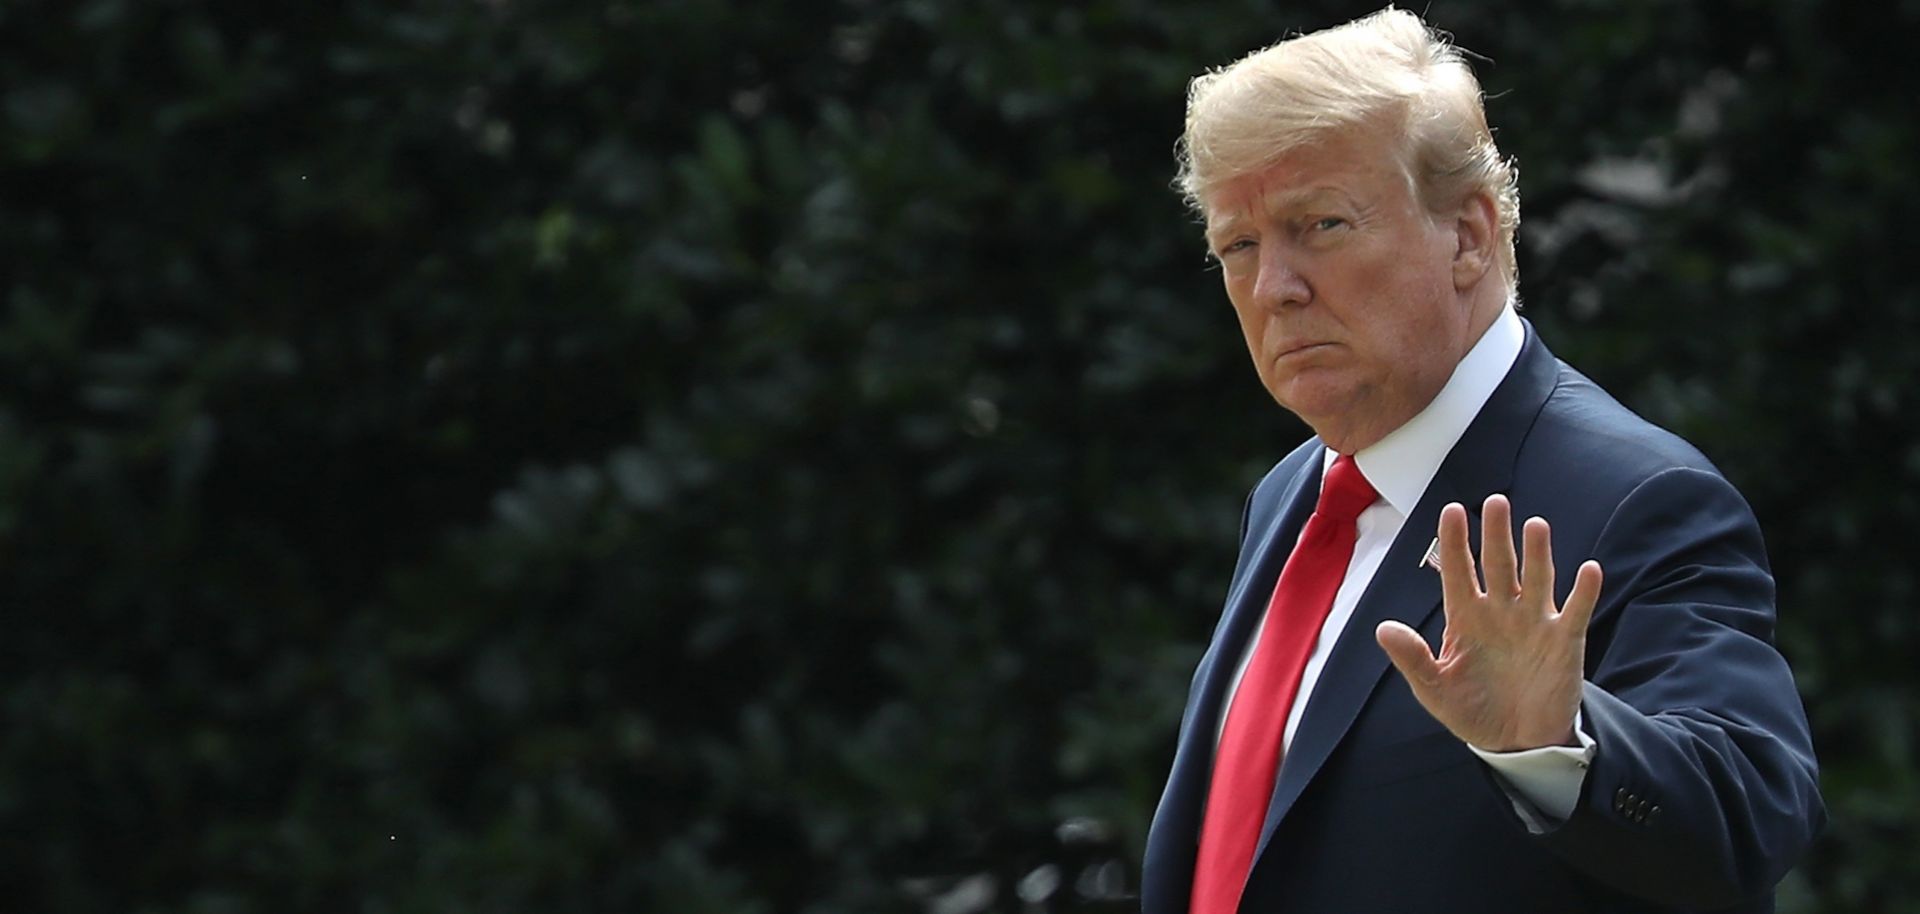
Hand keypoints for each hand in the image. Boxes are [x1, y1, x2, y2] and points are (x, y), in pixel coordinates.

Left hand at [1374, 494, 1603, 751]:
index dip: (1454, 542)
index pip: (1458, 571)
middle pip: (1499, 564)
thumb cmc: (1473, 710)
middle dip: (1496, 534)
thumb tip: (1382, 629)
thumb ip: (1412, 658)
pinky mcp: (1565, 642)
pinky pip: (1576, 611)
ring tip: (1535, 525)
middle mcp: (1500, 612)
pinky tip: (1589, 569)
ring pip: (1537, 578)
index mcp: (1466, 618)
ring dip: (1537, 553)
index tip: (1451, 510)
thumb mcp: (1434, 689)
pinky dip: (1584, 592)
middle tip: (1495, 502)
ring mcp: (1534, 623)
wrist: (1517, 743)